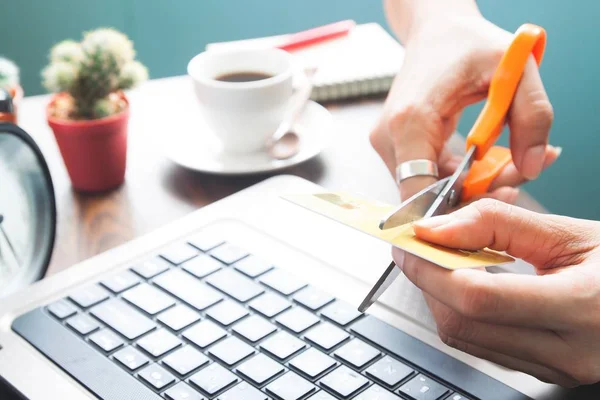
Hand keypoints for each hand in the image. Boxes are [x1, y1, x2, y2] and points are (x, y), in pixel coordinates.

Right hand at [374, 2, 560, 200]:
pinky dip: (458, 176)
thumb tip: (533, 166)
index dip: (454, 211)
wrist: (437, 29)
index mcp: (410, 122)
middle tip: (516, 175)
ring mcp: (388, 143)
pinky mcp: (395, 145)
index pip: (418, 193)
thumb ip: (532, 117)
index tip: (493, 205)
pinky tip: (486, 161)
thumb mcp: (514, 70)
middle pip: (428, 193)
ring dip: (468, 185)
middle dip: (474, 193)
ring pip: (428, 188)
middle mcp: (389, 137)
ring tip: (506, 164)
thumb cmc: (468, 43)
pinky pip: (427, 176)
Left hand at [394, 199, 599, 386]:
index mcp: (582, 308)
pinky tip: (468, 286)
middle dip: (426, 283)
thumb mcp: (571, 233)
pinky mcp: (548, 374)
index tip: (408, 244)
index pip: (477, 298)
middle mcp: (568, 352)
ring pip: (467, 340)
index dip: (429, 269)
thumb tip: (436, 229)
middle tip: (416, 249)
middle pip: (462, 324)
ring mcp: (557, 370)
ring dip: (442, 299)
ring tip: (442, 262)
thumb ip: (499, 225)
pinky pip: (487, 347)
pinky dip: (465, 315)